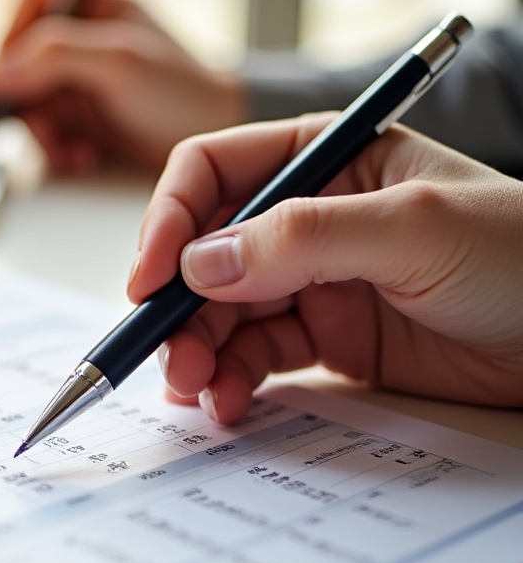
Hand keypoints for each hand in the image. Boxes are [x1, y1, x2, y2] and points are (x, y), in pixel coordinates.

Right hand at [0, 0, 244, 173]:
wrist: (217, 146)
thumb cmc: (183, 93)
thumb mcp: (118, 62)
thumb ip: (56, 56)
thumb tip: (3, 73)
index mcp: (96, 6)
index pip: (29, 8)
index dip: (7, 42)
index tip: (0, 82)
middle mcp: (85, 43)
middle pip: (22, 65)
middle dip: (26, 104)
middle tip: (37, 130)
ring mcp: (85, 84)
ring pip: (33, 106)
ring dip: (43, 136)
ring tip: (68, 151)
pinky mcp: (89, 122)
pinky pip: (51, 136)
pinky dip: (59, 152)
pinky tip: (81, 158)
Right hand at [128, 114, 522, 420]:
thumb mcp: (411, 229)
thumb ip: (302, 238)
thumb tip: (200, 263)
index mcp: (325, 160)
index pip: (214, 174)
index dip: (169, 222)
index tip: (150, 280)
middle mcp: (307, 218)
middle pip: (206, 255)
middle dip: (178, 308)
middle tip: (170, 357)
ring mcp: (313, 281)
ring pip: (223, 313)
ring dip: (198, 351)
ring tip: (197, 390)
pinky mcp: (326, 338)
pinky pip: (257, 356)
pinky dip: (233, 380)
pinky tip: (229, 402)